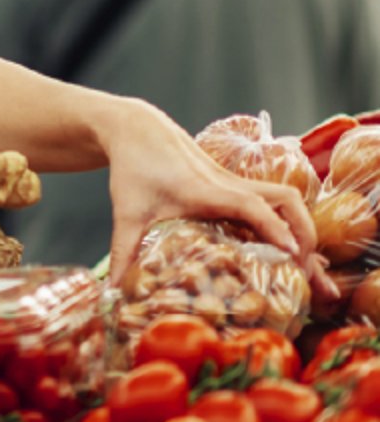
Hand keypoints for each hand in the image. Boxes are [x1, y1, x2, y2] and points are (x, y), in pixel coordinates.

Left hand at [102, 98, 327, 294]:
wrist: (137, 129)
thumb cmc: (133, 166)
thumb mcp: (127, 212)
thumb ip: (124, 251)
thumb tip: (114, 292)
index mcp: (207, 191)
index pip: (251, 206)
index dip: (274, 229)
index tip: (293, 255)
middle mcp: (228, 184)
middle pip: (285, 199)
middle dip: (304, 231)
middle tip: (307, 267)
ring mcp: (234, 182)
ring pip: (284, 196)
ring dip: (299, 224)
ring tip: (302, 261)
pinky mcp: (233, 183)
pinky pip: (271, 199)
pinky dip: (284, 220)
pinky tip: (279, 246)